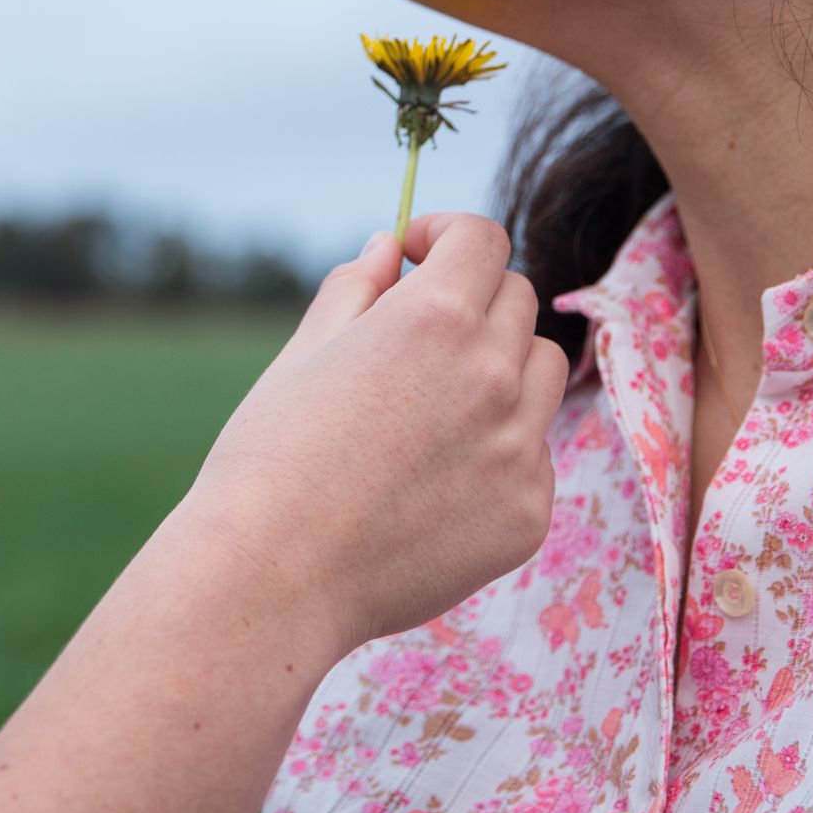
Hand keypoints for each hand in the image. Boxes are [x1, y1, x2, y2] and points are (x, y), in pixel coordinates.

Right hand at [180, 214, 566, 656]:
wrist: (275, 577)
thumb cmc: (270, 459)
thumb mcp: (303, 352)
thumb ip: (356, 289)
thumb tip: (389, 250)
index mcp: (434, 317)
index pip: (483, 239)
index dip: (446, 235)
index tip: (416, 255)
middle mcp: (493, 373)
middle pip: (516, 300)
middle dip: (470, 299)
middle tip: (412, 338)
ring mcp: (520, 447)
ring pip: (542, 369)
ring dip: (501, 365)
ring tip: (432, 405)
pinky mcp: (529, 512)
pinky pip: (534, 452)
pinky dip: (498, 447)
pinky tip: (433, 479)